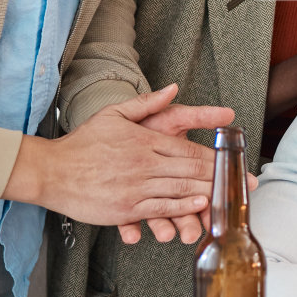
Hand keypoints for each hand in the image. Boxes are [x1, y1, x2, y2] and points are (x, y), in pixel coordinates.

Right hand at [5, 84, 232, 244]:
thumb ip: (147, 103)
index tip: (235, 163)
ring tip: (228, 198)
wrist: (52, 170)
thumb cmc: (83, 143)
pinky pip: (159, 208)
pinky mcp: (125, 208)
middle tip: (244, 185)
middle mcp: (144, 164)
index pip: (188, 151)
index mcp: (145, 141)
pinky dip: (181, 208)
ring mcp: (135, 187)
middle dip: (220, 179)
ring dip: (206, 194)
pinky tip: (197, 207)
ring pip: (179, 191)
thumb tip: (172, 88)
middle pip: (190, 171)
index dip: (215, 159)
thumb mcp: (115, 114)